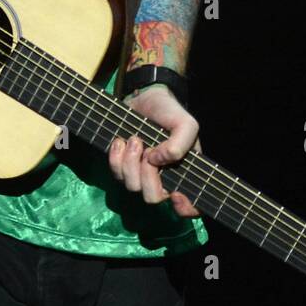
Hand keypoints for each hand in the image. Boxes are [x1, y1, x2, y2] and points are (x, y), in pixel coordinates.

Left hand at [107, 85, 200, 218]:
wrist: (143, 97)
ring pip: (132, 186)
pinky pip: (115, 174)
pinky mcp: (122, 166)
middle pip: (153, 197)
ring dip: (130, 162)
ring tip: (134, 139)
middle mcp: (162, 178)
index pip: (190, 206)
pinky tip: (120, 141)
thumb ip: (181, 143)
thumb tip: (158, 161)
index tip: (176, 195)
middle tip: (147, 149)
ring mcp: (141, 173)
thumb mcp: (186, 123)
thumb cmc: (169, 112)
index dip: (185, 209)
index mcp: (183, 172)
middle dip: (147, 175)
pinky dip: (115, 158)